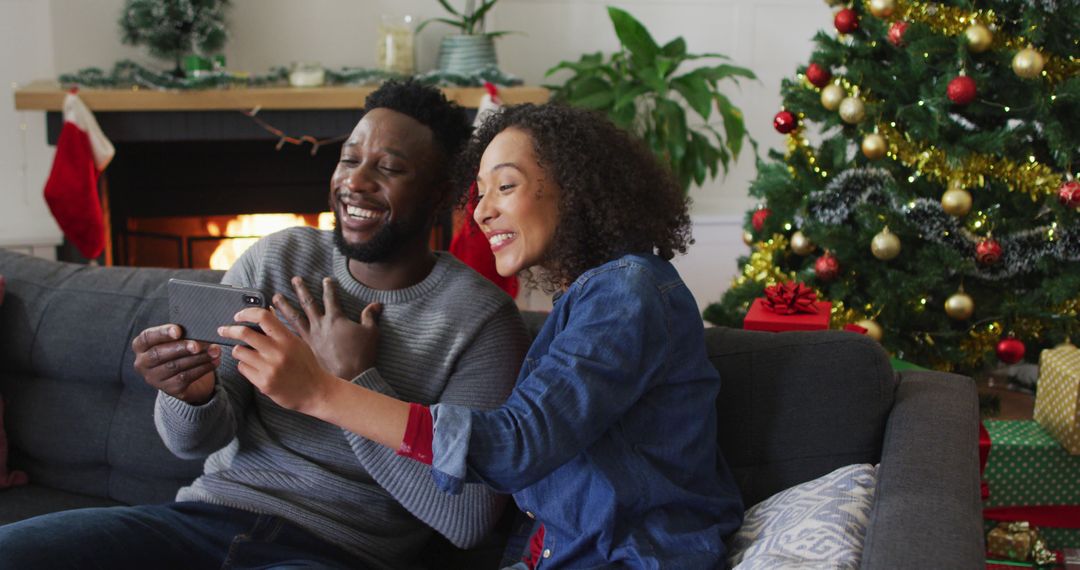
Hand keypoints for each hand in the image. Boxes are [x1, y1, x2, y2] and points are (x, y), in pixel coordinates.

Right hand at [132, 324, 219, 404]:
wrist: (187, 377)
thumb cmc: (179, 351)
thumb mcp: (176, 341)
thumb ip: (181, 335)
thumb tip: (199, 330)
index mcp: (141, 347)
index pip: (147, 338)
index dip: (162, 333)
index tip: (178, 330)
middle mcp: (143, 363)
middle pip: (159, 354)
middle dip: (181, 348)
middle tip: (197, 345)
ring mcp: (155, 378)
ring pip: (175, 366)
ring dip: (197, 358)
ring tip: (214, 351)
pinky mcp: (170, 389)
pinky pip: (186, 377)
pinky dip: (202, 368)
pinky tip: (214, 362)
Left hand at [218, 307, 340, 415]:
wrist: (315, 392)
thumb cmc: (306, 365)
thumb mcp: (297, 343)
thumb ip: (280, 329)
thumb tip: (266, 311)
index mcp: (287, 339)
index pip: (263, 317)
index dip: (247, 313)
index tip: (238, 316)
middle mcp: (277, 352)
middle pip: (244, 333)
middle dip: (229, 330)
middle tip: (223, 330)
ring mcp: (269, 369)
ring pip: (239, 351)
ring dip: (239, 350)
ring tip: (246, 353)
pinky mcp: (263, 383)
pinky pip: (243, 368)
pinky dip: (245, 365)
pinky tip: (255, 368)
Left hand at [271, 276, 382, 378]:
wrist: (350, 376)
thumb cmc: (361, 354)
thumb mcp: (371, 333)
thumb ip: (370, 317)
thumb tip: (376, 304)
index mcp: (336, 318)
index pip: (331, 298)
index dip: (329, 287)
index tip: (326, 280)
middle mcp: (320, 325)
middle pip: (308, 303)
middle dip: (301, 289)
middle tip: (294, 280)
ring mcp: (310, 337)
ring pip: (294, 318)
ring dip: (284, 306)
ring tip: (275, 297)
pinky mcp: (305, 350)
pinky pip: (290, 336)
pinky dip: (281, 330)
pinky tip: (275, 327)